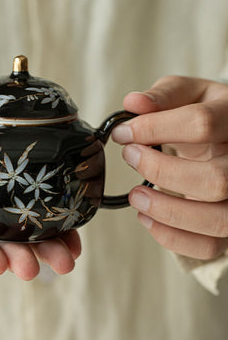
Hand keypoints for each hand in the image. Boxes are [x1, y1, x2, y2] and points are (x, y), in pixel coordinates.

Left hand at [112, 76, 227, 259]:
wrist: (226, 139)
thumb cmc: (204, 115)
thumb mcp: (188, 94)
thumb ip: (162, 96)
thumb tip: (133, 103)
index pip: (201, 124)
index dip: (152, 128)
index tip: (122, 133)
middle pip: (216, 179)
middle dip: (160, 170)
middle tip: (130, 157)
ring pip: (218, 218)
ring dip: (165, 210)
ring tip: (135, 196)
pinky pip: (209, 244)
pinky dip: (172, 237)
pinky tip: (146, 218)